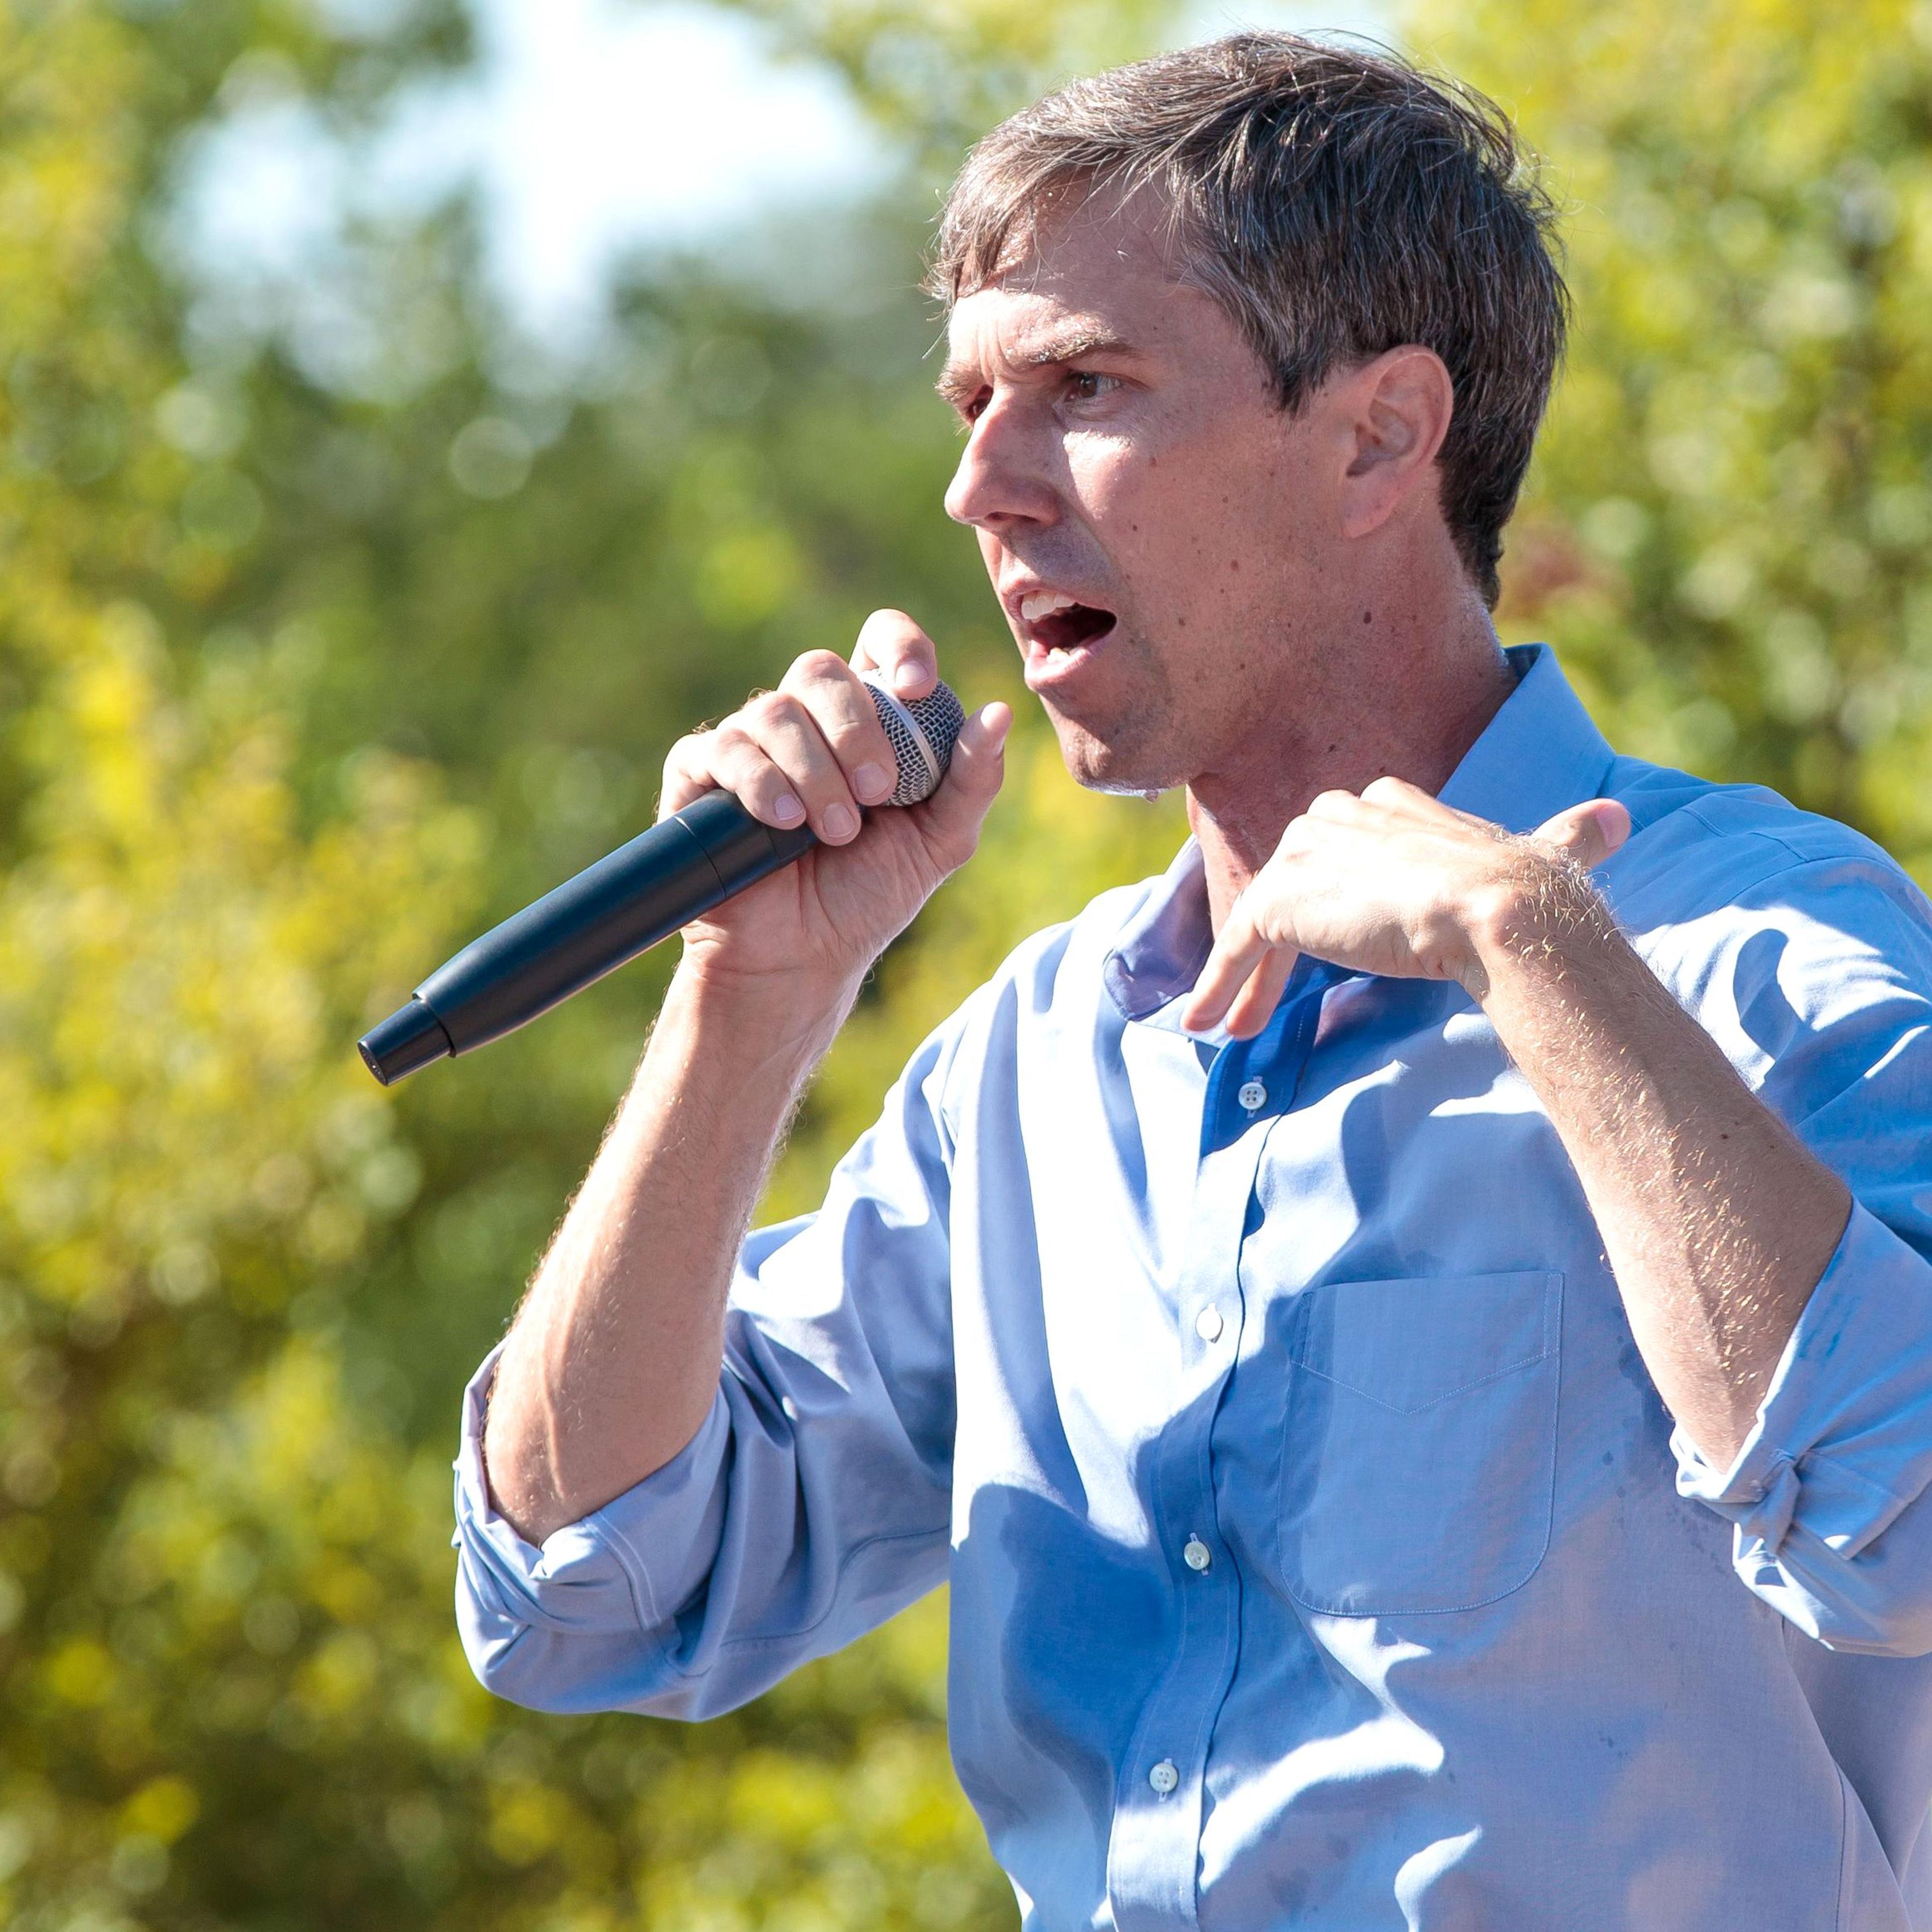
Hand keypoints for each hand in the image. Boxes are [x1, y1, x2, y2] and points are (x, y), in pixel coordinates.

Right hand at [660, 610, 1010, 1002]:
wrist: (804, 959)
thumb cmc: (869, 896)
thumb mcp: (939, 842)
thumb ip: (972, 780)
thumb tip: (999, 711)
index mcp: (865, 720)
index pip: (878, 642)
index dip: (900, 646)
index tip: (919, 688)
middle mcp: (804, 720)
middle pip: (820, 668)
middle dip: (855, 728)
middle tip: (878, 792)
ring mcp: (748, 744)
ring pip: (773, 711)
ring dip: (815, 773)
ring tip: (834, 833)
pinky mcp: (699, 776)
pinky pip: (722, 749)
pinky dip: (761, 783)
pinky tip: (784, 824)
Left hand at [1180, 777, 1631, 1038]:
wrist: (1506, 913)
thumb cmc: (1534, 896)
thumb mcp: (1551, 853)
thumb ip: (1571, 837)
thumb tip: (1620, 820)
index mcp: (1394, 803)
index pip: (1341, 843)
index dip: (1328, 895)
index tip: (1320, 938)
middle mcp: (1342, 814)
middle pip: (1292, 879)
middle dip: (1276, 936)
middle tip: (1263, 995)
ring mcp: (1308, 854)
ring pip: (1260, 916)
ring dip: (1241, 973)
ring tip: (1228, 1024)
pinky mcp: (1285, 897)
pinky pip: (1238, 943)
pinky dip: (1220, 982)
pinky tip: (1210, 1024)